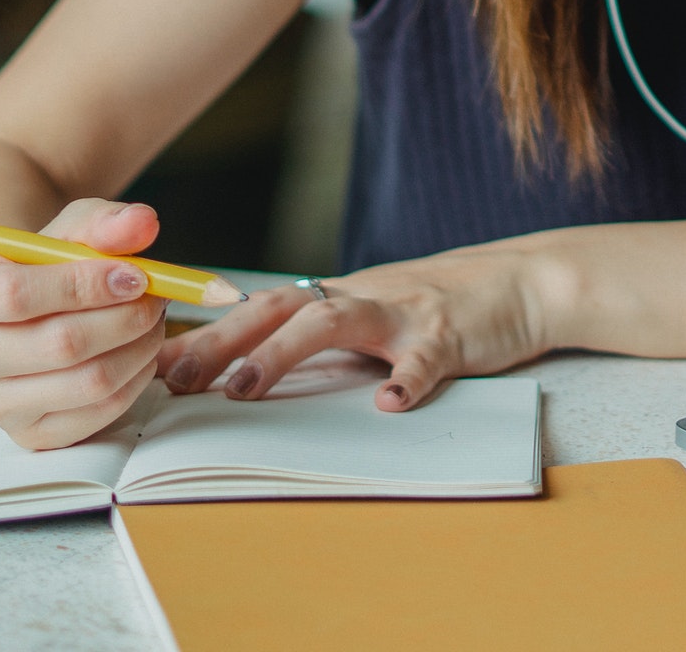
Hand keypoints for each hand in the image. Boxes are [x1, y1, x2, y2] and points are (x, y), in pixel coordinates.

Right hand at [0, 199, 168, 449]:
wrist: (30, 313)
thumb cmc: (47, 267)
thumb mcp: (69, 232)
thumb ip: (104, 223)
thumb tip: (142, 223)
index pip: (15, 294)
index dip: (85, 284)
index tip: (135, 275)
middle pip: (59, 344)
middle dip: (126, 318)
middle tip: (157, 298)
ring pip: (88, 382)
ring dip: (139, 348)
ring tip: (153, 322)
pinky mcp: (28, 434)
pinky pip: (99, 413)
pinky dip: (135, 380)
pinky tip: (140, 353)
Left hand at [156, 242, 559, 409]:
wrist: (524, 282)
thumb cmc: (446, 307)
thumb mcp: (379, 314)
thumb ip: (329, 336)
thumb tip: (258, 368)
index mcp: (343, 296)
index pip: (263, 307)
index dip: (211, 332)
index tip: (160, 364)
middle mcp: (364, 297)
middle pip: (280, 308)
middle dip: (224, 342)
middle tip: (178, 380)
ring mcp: (406, 313)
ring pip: (336, 322)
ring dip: (284, 353)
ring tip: (248, 388)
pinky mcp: (451, 335)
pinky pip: (425, 360)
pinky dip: (407, 381)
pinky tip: (390, 405)